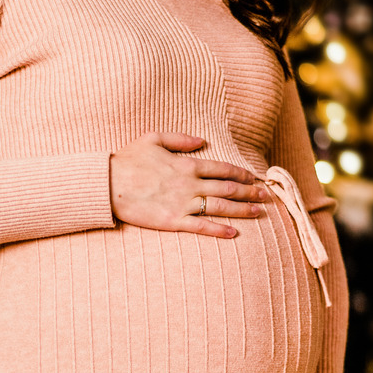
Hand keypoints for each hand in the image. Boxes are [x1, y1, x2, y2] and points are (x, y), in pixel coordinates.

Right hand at [109, 132, 270, 237]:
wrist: (107, 184)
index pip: (222, 169)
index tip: (252, 178)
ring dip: (242, 210)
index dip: (240, 174)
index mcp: (187, 164)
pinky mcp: (171, 221)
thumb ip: (181, 139)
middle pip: (227, 189)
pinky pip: (200, 226)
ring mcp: (182, 204)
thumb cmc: (127, 160)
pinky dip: (218, 230)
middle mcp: (189, 184)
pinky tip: (233, 233)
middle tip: (265, 197)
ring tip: (258, 213)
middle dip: (250, 193)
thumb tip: (202, 141)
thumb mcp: (153, 138)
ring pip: (220, 207)